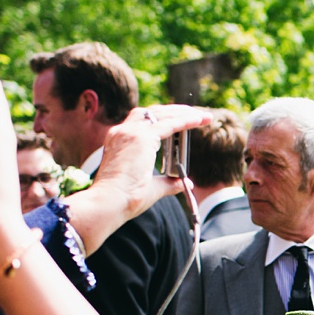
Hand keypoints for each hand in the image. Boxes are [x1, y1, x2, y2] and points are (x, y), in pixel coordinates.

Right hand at [92, 104, 212, 218]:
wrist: (110, 202)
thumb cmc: (125, 200)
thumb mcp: (151, 188)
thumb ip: (168, 183)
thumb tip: (185, 183)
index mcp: (118, 141)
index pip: (142, 122)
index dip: (162, 119)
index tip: (179, 120)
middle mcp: (122, 132)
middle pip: (152, 113)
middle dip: (175, 112)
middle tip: (196, 115)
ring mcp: (130, 132)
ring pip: (161, 114)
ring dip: (183, 113)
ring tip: (203, 116)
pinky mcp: (141, 137)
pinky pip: (169, 124)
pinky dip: (185, 121)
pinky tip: (198, 120)